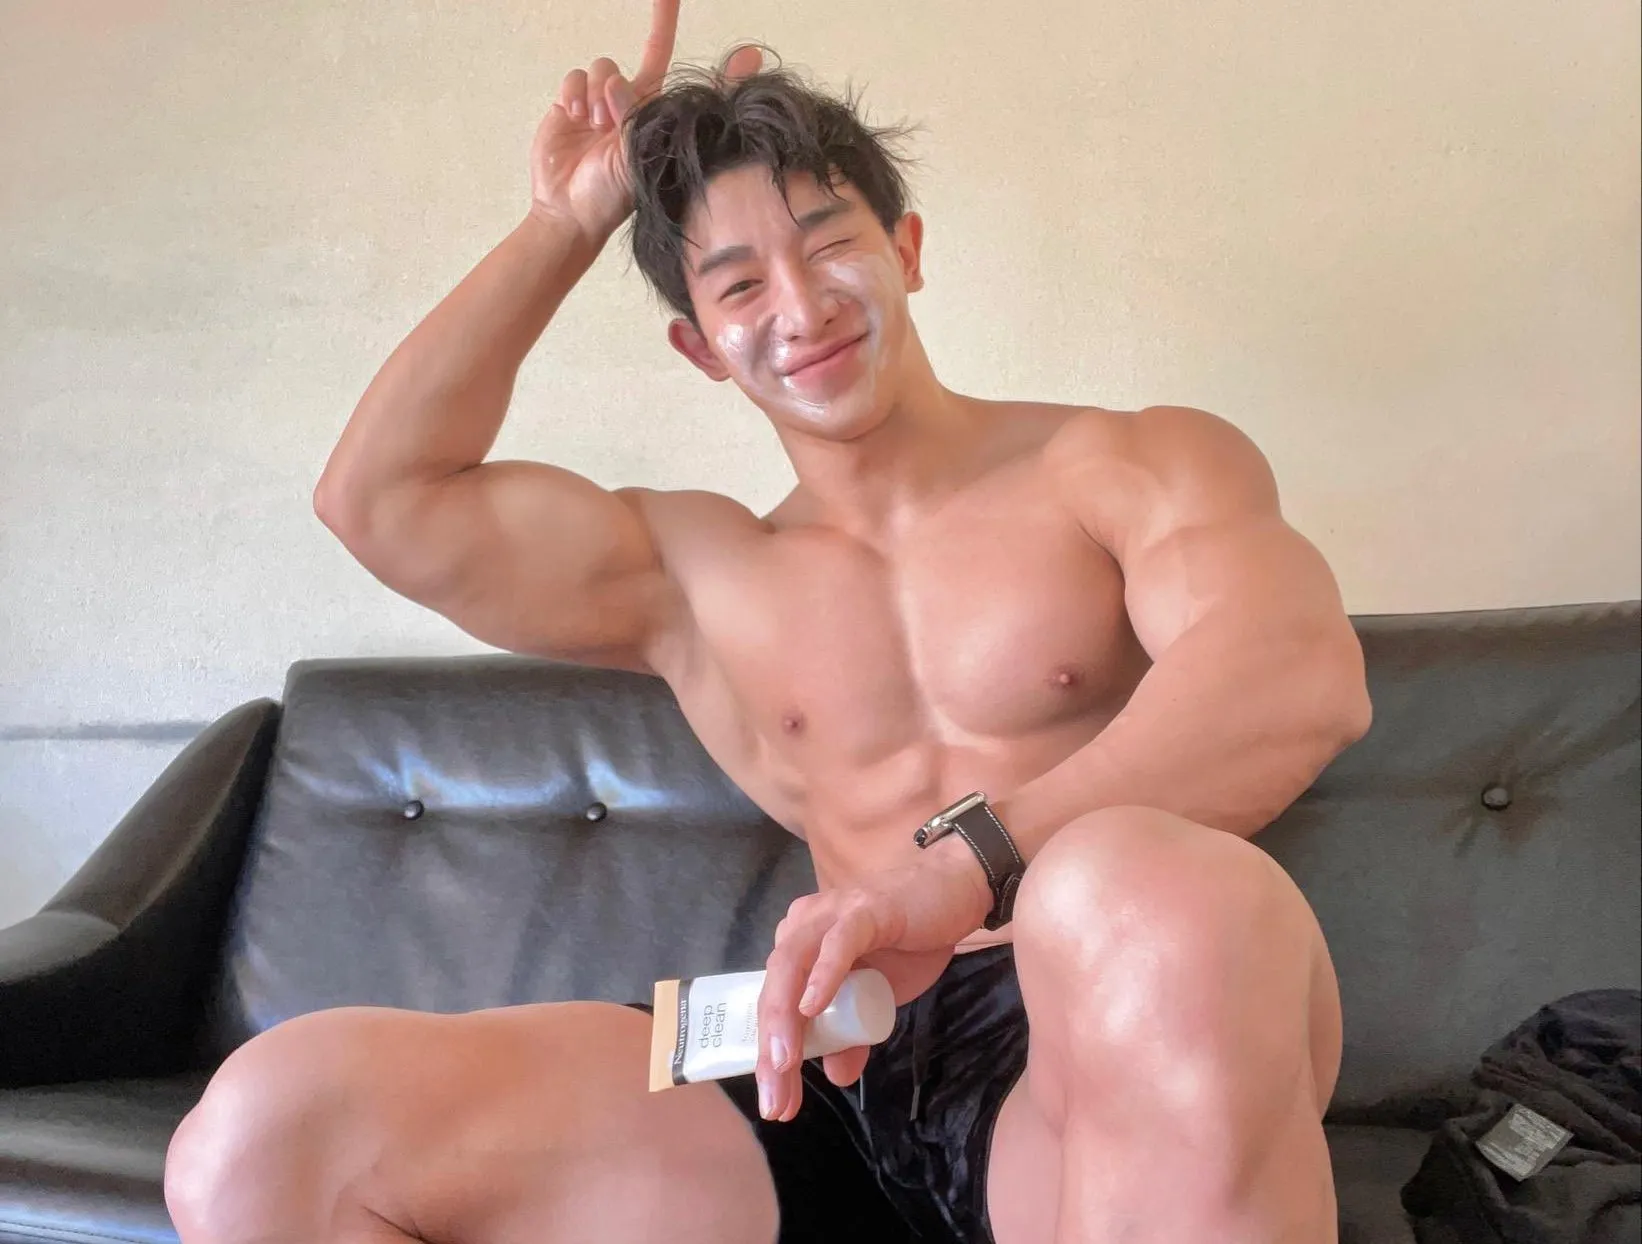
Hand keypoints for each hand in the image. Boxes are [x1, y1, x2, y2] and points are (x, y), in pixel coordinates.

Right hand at [528, 3, 765, 242]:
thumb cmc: (617, 196)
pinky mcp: (571, 104)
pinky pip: (576, 76)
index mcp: (657, 113)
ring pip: (605, 66)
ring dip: (600, 94)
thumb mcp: (652, 153)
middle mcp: (633, 104)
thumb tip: (738, 62)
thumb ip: (678, 108)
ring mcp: (600, 103)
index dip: (671, 23)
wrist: (570, 213)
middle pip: (647, 54)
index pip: (673, 63)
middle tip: (623, 107)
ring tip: (598, 127)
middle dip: (647, 44)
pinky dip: (574, 95)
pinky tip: (575, 119)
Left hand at [754, 839, 991, 1120]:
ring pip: (793, 965)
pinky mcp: (864, 909)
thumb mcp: (878, 999)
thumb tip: (838, 1077)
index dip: (772, 1058)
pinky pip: (838, 942)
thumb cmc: (911, 942)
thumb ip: (854, 1033)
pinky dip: (823, 974)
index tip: (777, 1105)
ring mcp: (830, 914)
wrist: (955, 892)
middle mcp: (803, 927)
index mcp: (800, 947)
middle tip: (775, 1100)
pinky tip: (814, 1006)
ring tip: (784, 1062)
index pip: (775, 1006)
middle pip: (774, 990)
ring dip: (786, 1016)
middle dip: (772, 1049)